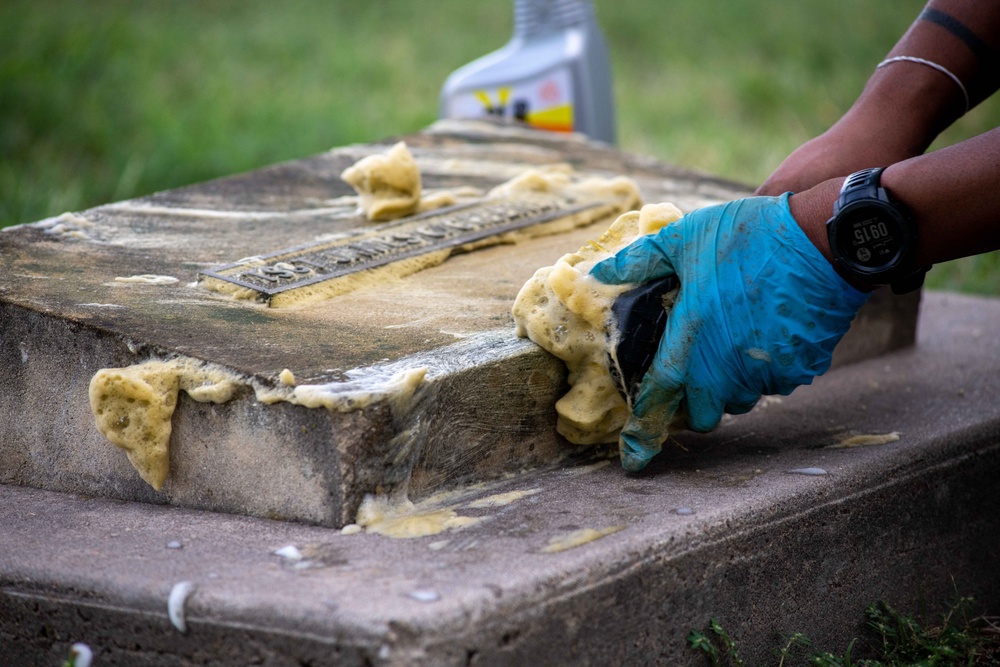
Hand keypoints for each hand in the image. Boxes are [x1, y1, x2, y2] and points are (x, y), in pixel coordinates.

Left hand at [591, 195, 869, 470]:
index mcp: (689, 342)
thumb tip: (596, 275)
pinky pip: (772, 385)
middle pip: (700, 415)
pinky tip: (764, 336)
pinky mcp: (799, 370)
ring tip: (728, 348)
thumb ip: (637, 262)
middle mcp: (725, 370)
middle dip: (691, 405)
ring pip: (738, 402)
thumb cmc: (749, 237)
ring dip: (728, 388)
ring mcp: (765, 374)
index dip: (641, 434)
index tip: (632, 460)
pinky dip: (763, 372)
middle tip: (692, 374)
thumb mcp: (683, 238)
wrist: (824, 241)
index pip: (656, 401)